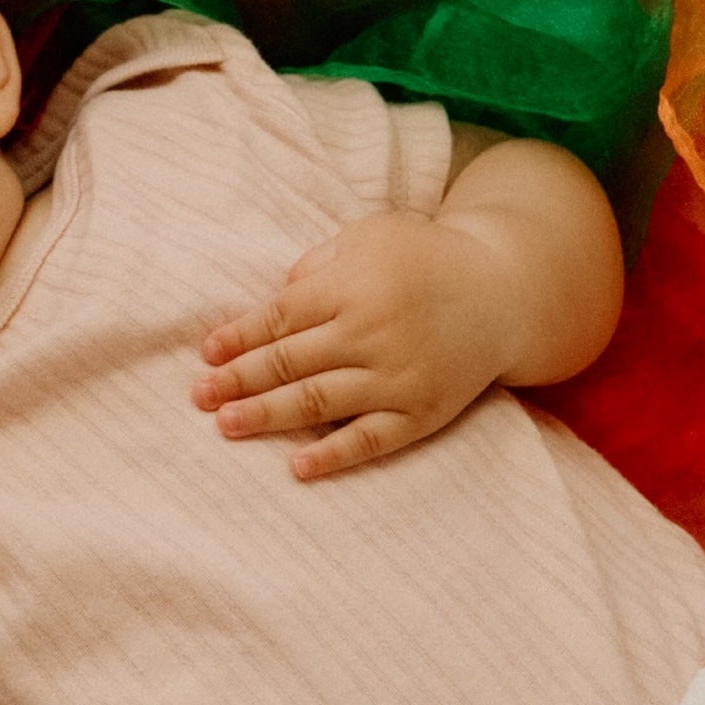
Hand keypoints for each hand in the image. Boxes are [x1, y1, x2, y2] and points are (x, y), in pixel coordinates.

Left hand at [195, 209, 528, 477]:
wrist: (505, 292)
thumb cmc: (424, 257)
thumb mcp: (369, 237)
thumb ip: (319, 265)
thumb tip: (274, 300)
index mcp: (353, 288)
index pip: (280, 317)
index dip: (239, 337)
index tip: (205, 354)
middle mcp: (372, 334)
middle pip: (290, 362)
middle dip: (238, 380)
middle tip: (199, 396)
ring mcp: (398, 378)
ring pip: (319, 402)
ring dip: (267, 415)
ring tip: (226, 425)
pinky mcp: (423, 413)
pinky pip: (371, 440)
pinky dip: (334, 454)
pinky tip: (297, 466)